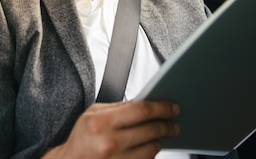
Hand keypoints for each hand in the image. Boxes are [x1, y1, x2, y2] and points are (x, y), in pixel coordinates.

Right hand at [42, 100, 179, 158]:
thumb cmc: (81, 138)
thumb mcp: (93, 114)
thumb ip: (118, 108)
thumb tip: (146, 102)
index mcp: (101, 122)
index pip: (141, 110)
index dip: (161, 107)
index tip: (172, 107)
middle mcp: (109, 143)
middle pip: (151, 130)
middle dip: (167, 125)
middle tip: (174, 123)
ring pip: (152, 148)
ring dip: (158, 140)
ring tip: (158, 135)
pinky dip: (150, 153)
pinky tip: (147, 147)